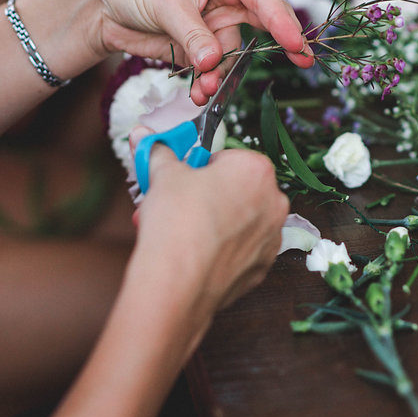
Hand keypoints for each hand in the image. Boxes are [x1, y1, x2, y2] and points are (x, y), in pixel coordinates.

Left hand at [85, 0, 313, 103]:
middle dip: (275, 46)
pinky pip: (215, 68)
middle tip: (301, 63)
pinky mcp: (201, 47)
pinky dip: (208, 81)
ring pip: (234, 54)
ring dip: (222, 74)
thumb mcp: (167, 4)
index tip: (294, 43)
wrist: (100, 4)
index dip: (282, 19)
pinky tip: (198, 93)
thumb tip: (214, 61)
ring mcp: (216, 23)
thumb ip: (194, 34)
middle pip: (263, 24)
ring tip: (205, 88)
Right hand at [128, 128, 287, 320]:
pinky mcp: (261, 269)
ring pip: (239, 222)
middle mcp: (274, 203)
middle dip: (208, 196)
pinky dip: (221, 251)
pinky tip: (195, 255)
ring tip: (181, 232)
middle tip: (178, 206)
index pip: (228, 158)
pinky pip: (240, 252)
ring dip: (215, 223)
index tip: (183, 180)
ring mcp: (271, 239)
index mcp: (256, 170)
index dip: (201, 169)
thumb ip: (159, 152)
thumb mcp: (163, 175)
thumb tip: (143, 135)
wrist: (178, 282)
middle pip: (237, 190)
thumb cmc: (177, 220)